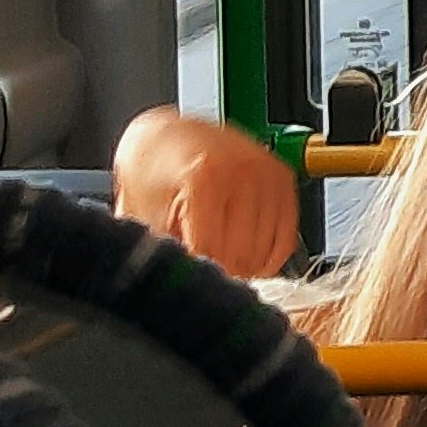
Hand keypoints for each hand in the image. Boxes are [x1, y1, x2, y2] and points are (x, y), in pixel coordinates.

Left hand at [110, 106, 302, 282]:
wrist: (166, 136)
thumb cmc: (151, 171)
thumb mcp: (142, 215)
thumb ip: (164, 253)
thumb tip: (181, 290)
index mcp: (205, 178)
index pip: (212, 254)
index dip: (198, 276)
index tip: (189, 283)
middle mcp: (243, 172)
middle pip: (241, 256)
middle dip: (219, 272)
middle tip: (200, 269)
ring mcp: (267, 175)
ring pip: (264, 253)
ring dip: (242, 266)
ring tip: (218, 256)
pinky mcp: (283, 180)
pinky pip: (285, 241)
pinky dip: (265, 256)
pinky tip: (242, 252)